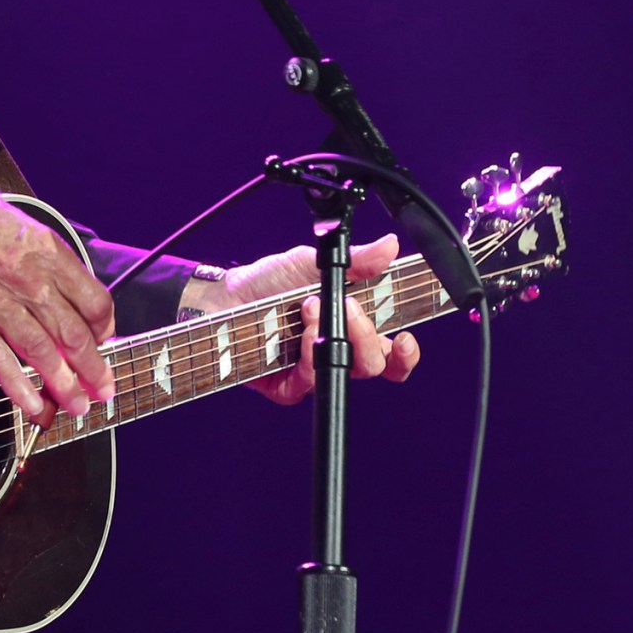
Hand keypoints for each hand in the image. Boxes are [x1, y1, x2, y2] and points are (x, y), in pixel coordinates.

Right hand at [0, 175, 116, 425]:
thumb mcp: (26, 228)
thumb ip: (51, 265)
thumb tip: (73, 301)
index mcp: (48, 253)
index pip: (95, 302)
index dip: (106, 331)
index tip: (105, 343)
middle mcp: (28, 278)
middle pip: (74, 335)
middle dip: (93, 370)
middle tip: (103, 391)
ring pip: (41, 352)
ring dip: (63, 386)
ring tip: (77, 406)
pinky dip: (17, 387)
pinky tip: (34, 406)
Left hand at [200, 235, 420, 404]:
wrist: (226, 296)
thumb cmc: (268, 281)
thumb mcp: (313, 263)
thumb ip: (356, 260)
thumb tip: (389, 246)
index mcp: (352, 325)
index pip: (391, 350)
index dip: (406, 354)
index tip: (406, 339)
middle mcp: (337, 350)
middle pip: (376, 363)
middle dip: (368, 335)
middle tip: (350, 307)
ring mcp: (314, 369)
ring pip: (346, 371)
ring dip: (338, 337)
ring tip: (313, 307)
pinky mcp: (289, 386)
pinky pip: (311, 381)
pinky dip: (311, 355)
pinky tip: (303, 331)